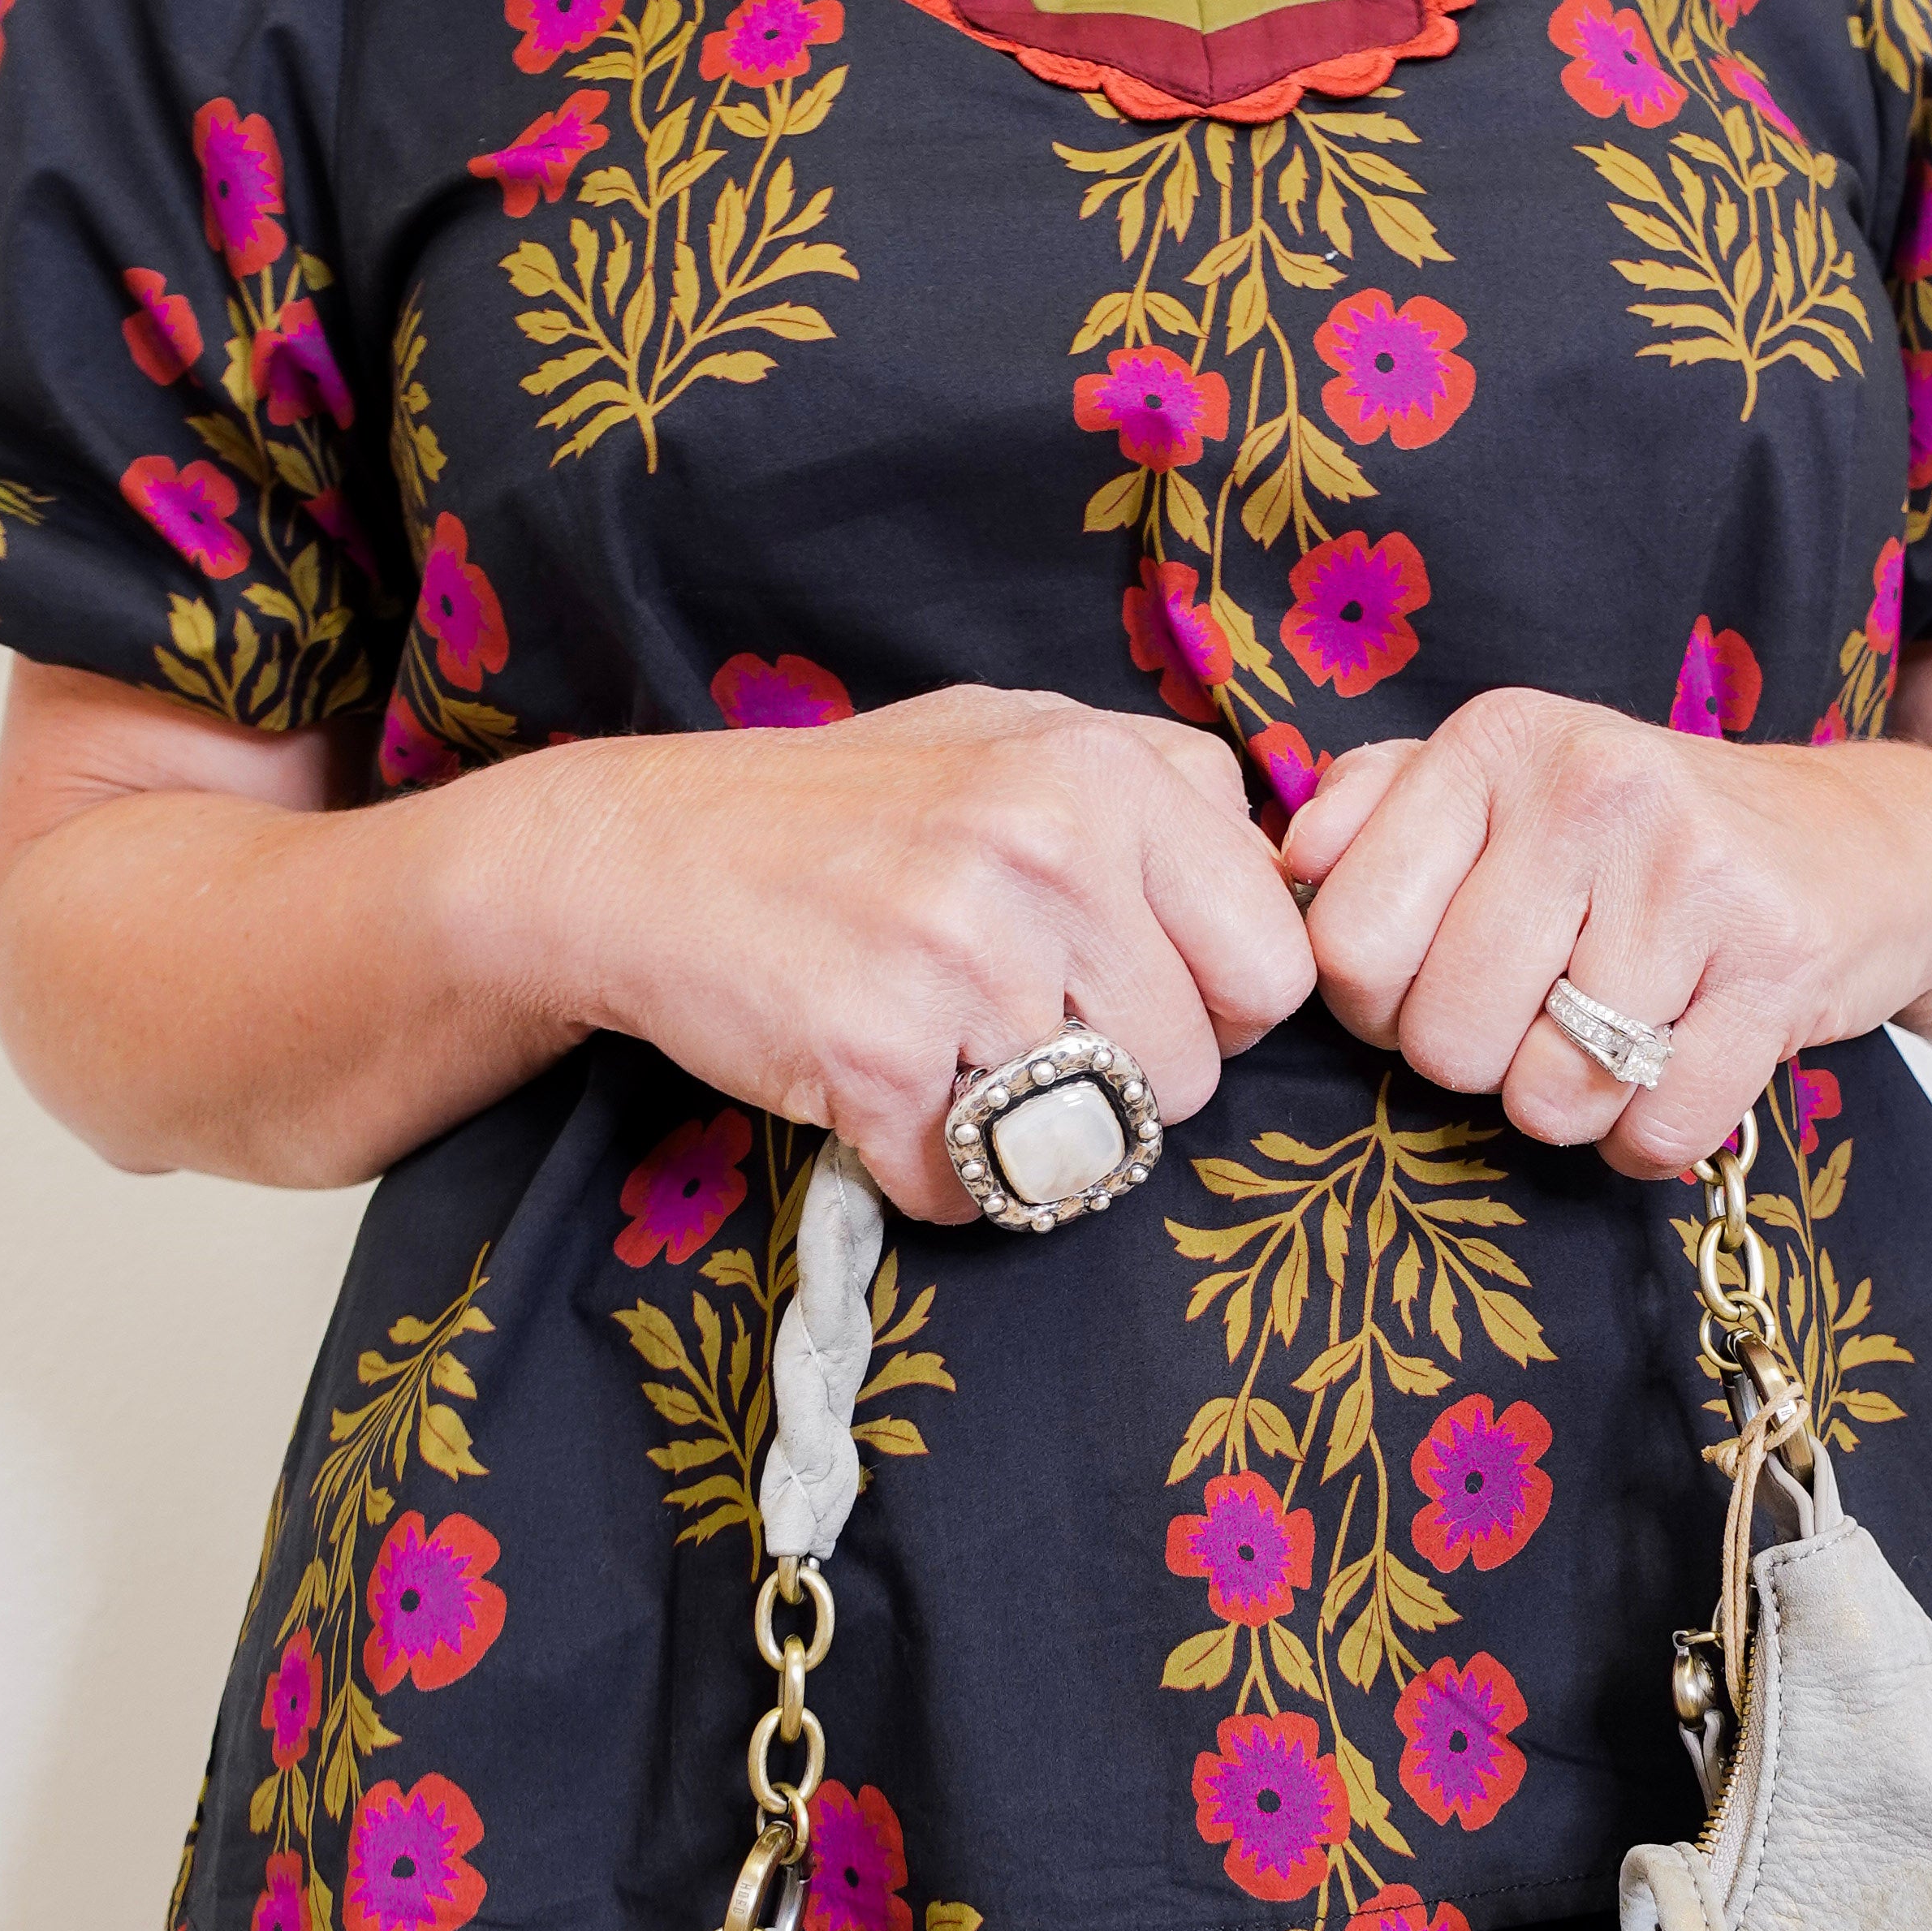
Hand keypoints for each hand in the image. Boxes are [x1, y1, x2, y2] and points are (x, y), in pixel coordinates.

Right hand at [509, 686, 1317, 1221]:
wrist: (639, 856)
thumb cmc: (852, 811)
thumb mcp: (1019, 739)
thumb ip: (1163, 795)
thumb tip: (1292, 876)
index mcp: (1102, 770)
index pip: (1275, 963)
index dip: (1219, 1006)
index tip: (1140, 992)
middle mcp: (1044, 849)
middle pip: (1194, 1071)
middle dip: (1124, 1080)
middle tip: (1024, 1031)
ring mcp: (959, 955)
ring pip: (1097, 1143)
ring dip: (1029, 1134)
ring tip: (951, 1054)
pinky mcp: (878, 1054)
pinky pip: (978, 1191)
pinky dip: (935, 1174)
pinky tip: (886, 1094)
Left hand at [1278, 688, 1931, 1181]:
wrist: (1858, 847)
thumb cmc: (1643, 841)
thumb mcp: (1505, 785)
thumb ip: (1375, 809)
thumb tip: (1285, 864)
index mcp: (1498, 744)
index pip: (1349, 946)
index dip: (1379, 1005)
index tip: (1439, 979)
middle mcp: (1591, 789)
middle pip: (1444, 1041)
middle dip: (1483, 1061)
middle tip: (1545, 1011)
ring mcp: (1692, 875)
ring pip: (1545, 1098)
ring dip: (1572, 1104)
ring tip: (1619, 1030)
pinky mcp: (1777, 964)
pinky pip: (1654, 1132)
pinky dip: (1655, 1136)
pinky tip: (1681, 1062)